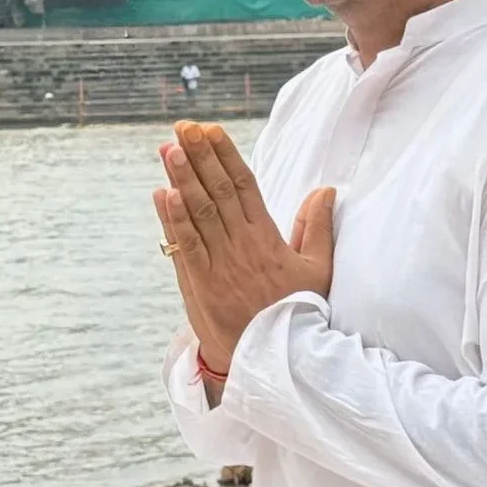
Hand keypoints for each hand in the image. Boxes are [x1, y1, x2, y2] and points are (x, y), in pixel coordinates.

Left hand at [155, 121, 335, 371]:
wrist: (278, 359)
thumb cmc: (297, 313)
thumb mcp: (318, 269)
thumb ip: (318, 227)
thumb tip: (325, 190)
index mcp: (268, 238)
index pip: (245, 186)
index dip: (226, 156)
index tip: (211, 130)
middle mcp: (242, 246)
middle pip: (218, 192)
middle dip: (200, 157)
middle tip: (183, 128)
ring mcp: (220, 265)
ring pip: (199, 213)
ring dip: (182, 179)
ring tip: (169, 149)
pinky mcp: (202, 286)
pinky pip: (186, 247)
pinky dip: (173, 220)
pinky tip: (162, 194)